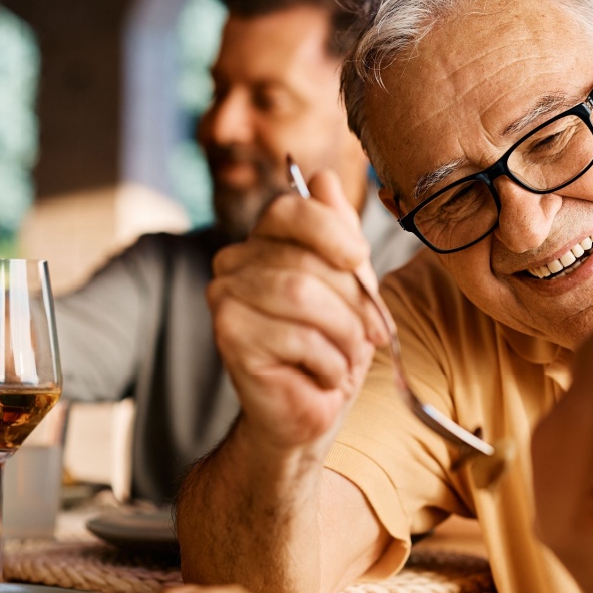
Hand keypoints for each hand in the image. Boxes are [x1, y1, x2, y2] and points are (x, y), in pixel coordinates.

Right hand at [207, 169, 388, 453]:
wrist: (308, 414)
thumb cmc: (330, 349)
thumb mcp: (350, 286)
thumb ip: (338, 234)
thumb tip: (323, 178)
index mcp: (264, 242)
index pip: (292, 209)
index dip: (332, 231)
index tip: (359, 260)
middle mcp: (235, 261)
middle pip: (307, 262)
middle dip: (353, 304)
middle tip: (368, 335)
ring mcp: (224, 296)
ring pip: (302, 296)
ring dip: (343, 335)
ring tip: (345, 358)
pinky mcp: (228, 334)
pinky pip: (296, 337)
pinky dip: (327, 363)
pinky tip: (322, 376)